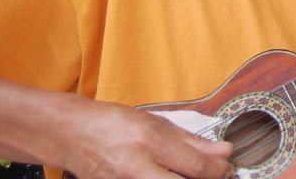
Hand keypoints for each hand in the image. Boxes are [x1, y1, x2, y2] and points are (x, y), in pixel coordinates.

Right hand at [63, 97, 233, 178]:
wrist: (70, 135)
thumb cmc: (112, 123)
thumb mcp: (154, 122)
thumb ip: (192, 141)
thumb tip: (224, 151)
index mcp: (148, 141)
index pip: (196, 167)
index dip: (218, 170)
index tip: (224, 166)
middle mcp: (136, 167)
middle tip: (211, 175)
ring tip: (188, 174)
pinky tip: (167, 176)